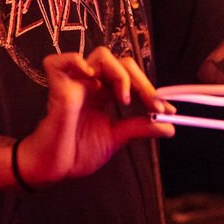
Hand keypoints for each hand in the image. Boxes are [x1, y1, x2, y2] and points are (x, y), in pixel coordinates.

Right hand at [14, 47, 173, 185]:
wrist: (54, 168)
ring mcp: (74, 83)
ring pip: (101, 55)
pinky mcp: (57, 87)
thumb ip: (140, 128)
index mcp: (103, 94)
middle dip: (142, 82)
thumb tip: (169, 127)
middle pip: (122, 63)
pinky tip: (90, 77)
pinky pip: (60, 60)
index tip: (167, 110)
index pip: (131, 79)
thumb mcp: (116, 138)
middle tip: (153, 104)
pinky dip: (76, 61)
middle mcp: (91, 85)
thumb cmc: (77, 153)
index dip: (151, 92)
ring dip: (120, 74)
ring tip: (123, 98)